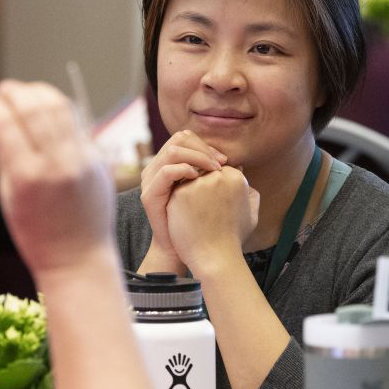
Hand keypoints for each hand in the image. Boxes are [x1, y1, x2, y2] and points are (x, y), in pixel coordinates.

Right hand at [0, 80, 114, 276]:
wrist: (78, 257)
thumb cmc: (35, 232)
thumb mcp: (9, 196)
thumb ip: (7, 155)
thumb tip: (3, 119)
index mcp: (27, 176)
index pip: (7, 123)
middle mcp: (56, 164)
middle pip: (35, 109)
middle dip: (16, 92)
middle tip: (5, 89)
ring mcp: (81, 161)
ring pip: (61, 109)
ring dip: (40, 93)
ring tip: (26, 92)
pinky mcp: (98, 161)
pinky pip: (77, 125)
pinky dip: (60, 112)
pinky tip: (48, 108)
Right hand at [139, 129, 227, 267]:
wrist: (189, 250)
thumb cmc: (205, 223)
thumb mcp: (213, 196)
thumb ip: (221, 179)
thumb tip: (239, 165)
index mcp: (170, 165)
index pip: (186, 138)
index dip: (207, 145)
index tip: (226, 160)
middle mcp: (158, 168)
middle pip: (179, 139)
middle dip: (203, 148)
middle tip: (221, 164)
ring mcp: (151, 181)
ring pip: (173, 150)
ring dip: (198, 157)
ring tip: (214, 170)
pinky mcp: (150, 195)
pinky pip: (166, 171)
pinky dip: (184, 170)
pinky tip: (198, 178)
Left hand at [167, 167, 258, 276]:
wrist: (215, 258)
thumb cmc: (233, 239)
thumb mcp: (251, 214)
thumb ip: (250, 193)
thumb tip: (242, 174)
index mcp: (236, 178)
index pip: (221, 170)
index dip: (216, 188)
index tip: (214, 205)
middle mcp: (218, 176)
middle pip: (204, 172)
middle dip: (203, 187)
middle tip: (203, 210)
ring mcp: (198, 184)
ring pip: (189, 179)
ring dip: (190, 193)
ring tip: (195, 215)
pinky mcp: (180, 193)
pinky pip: (176, 190)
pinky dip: (179, 203)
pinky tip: (185, 218)